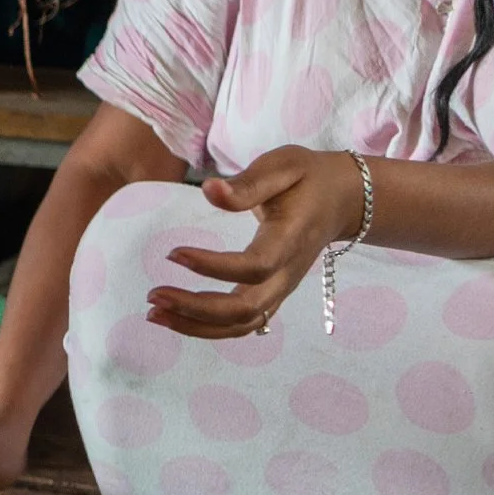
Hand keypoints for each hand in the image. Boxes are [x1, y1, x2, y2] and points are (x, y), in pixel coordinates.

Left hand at [148, 146, 363, 338]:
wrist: (340, 199)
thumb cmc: (307, 177)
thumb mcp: (282, 166)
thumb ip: (247, 183)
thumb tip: (208, 191)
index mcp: (290, 240)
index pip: (254, 267)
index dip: (213, 267)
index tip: (174, 253)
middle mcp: (288, 274)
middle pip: (246, 310)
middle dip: (197, 309)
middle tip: (152, 295)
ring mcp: (282, 289)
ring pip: (242, 325)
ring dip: (197, 326)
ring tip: (155, 313)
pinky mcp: (272, 294)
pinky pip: (242, 323)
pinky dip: (208, 327)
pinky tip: (175, 316)